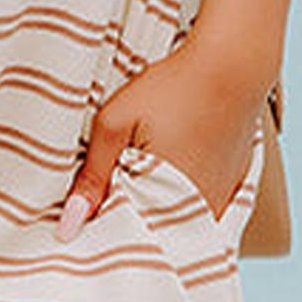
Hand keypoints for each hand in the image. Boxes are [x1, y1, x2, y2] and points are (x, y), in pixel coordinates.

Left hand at [56, 38, 264, 239]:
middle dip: (127, 218)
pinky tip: (170, 168)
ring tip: (143, 168)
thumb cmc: (172, 89)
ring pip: (175, 222)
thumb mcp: (115, 125)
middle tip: (112, 183)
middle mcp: (197, 213)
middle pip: (151, 233)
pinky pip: (199, 207)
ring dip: (154, 208)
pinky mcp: (232, 188)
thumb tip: (68, 225)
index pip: (124, 236)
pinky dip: (180, 197)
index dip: (101, 224)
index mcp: (164, 203)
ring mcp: (220, 202)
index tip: (84, 210)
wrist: (233, 64)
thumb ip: (92, 178)